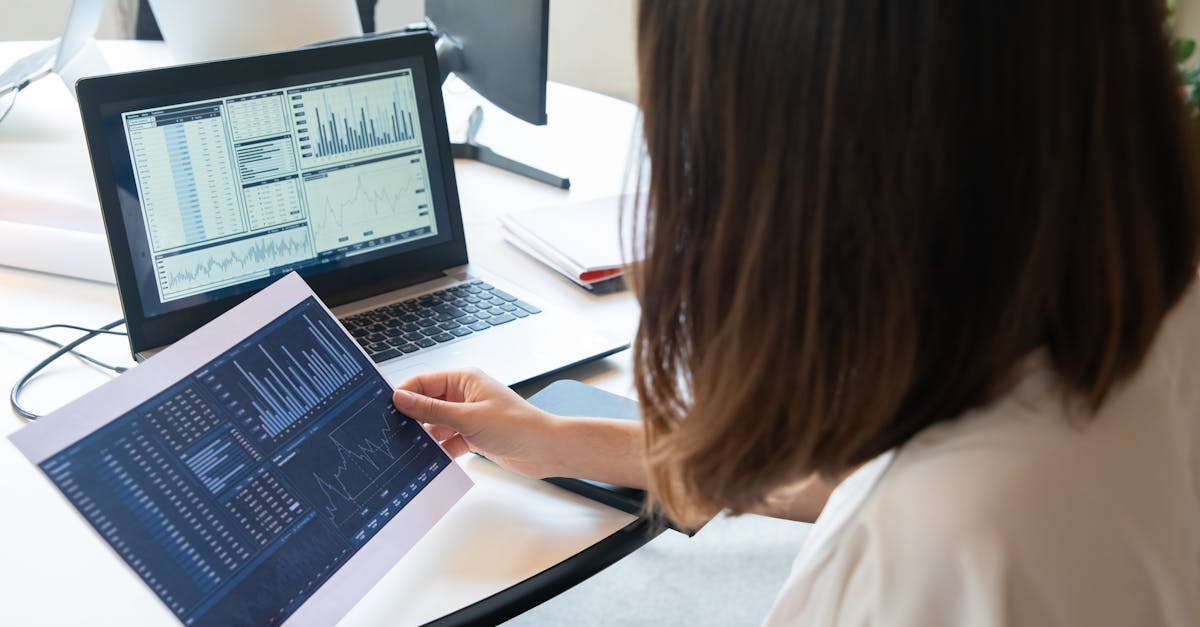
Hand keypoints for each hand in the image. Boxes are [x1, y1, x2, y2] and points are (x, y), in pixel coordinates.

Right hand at [392, 368, 559, 478]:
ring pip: (436, 425)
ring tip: (408, 450)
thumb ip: (431, 410)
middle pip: (427, 404)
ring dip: (426, 437)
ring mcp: (469, 416)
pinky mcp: (473, 435)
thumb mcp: (468, 417)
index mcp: (464, 380)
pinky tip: (430, 461)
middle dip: (412, 418)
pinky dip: (440, 450)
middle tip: (392, 433)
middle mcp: (465, 395)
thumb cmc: (518, 426)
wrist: (546, 450)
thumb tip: (401, 398)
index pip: (423, 381)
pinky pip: (448, 441)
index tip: (384, 409)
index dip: (403, 394)